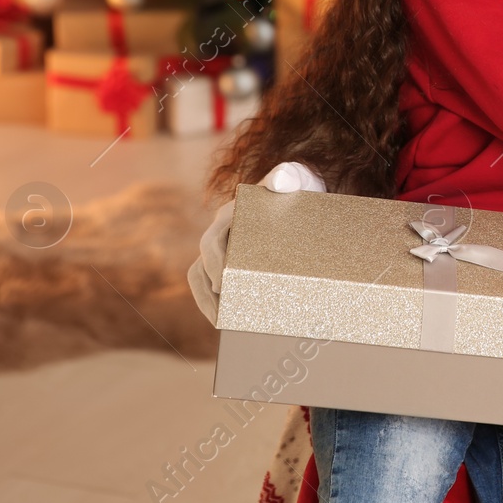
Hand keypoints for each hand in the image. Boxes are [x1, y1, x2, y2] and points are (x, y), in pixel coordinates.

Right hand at [185, 161, 326, 326]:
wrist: (301, 194)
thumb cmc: (296, 185)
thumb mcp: (296, 179)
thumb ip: (289, 177)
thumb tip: (281, 181)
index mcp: (230, 215)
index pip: (210, 242)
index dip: (213, 264)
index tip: (221, 284)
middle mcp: (222, 234)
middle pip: (200, 267)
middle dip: (205, 294)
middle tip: (220, 318)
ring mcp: (227, 249)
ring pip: (203, 280)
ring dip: (208, 303)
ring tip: (222, 325)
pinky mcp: (236, 263)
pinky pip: (220, 285)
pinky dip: (222, 303)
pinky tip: (235, 320)